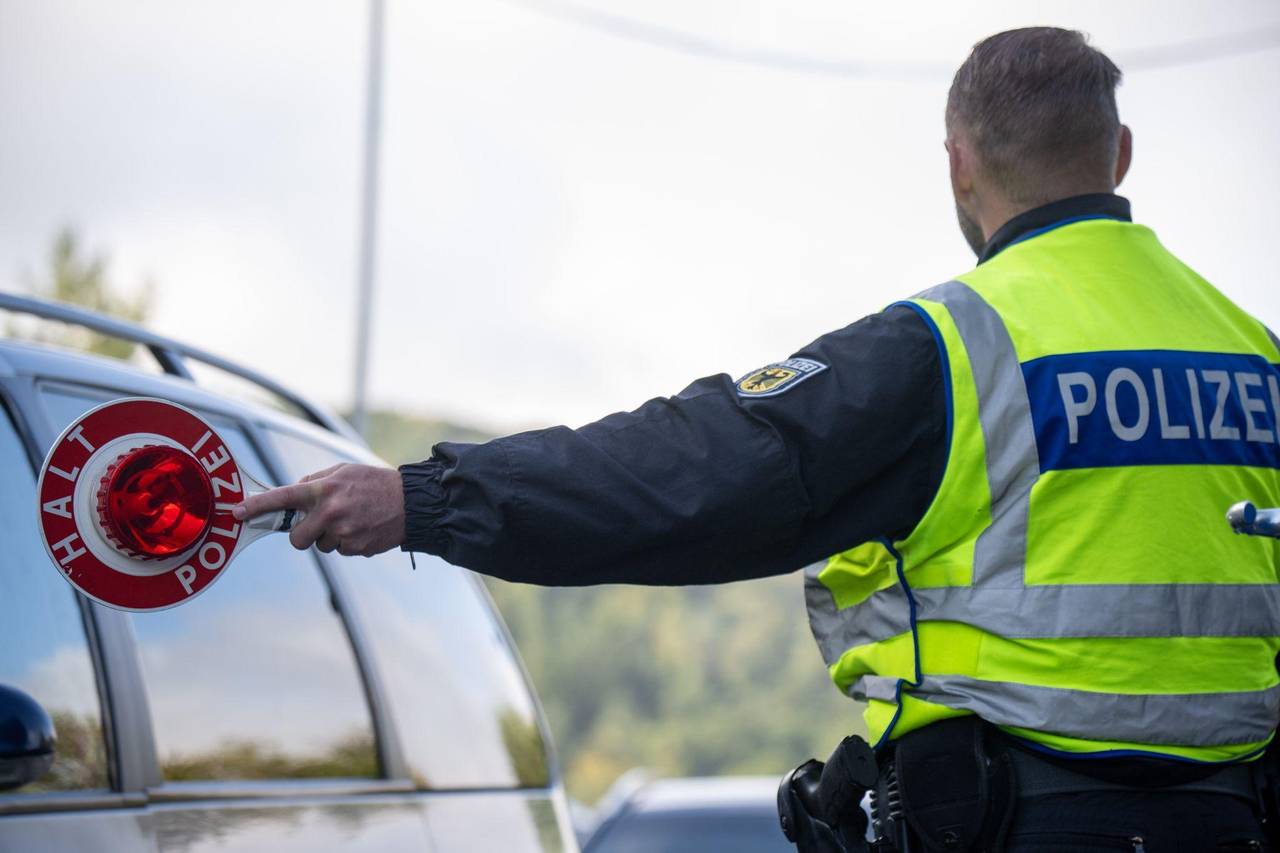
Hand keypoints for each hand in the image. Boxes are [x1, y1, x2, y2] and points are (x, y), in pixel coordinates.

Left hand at [233, 463, 405, 556]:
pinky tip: (363, 529)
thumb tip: (291, 495)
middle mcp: (331, 512)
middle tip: (321, 523)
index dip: (257, 506)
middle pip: (297, 539)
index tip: (236, 512)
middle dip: (304, 534)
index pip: (283, 497)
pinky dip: (348, 543)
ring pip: (320, 546)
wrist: (411, 502)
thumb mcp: (344, 471)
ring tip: (353, 520)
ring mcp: (344, 533)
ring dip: (330, 537)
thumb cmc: (374, 483)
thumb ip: (315, 482)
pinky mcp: (356, 548)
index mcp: (324, 489)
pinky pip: (340, 551)